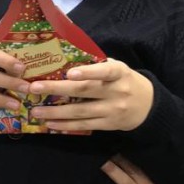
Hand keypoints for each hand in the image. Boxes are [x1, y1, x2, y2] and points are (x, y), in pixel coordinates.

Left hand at [28, 59, 152, 132]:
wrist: (148, 106)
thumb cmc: (125, 81)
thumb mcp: (117, 68)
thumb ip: (97, 64)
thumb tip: (65, 57)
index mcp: (119, 73)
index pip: (105, 71)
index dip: (88, 72)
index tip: (70, 73)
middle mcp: (117, 91)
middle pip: (84, 91)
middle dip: (57, 89)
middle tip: (34, 88)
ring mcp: (113, 110)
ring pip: (80, 112)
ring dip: (56, 112)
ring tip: (36, 111)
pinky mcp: (108, 125)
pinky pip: (84, 125)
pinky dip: (66, 125)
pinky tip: (50, 123)